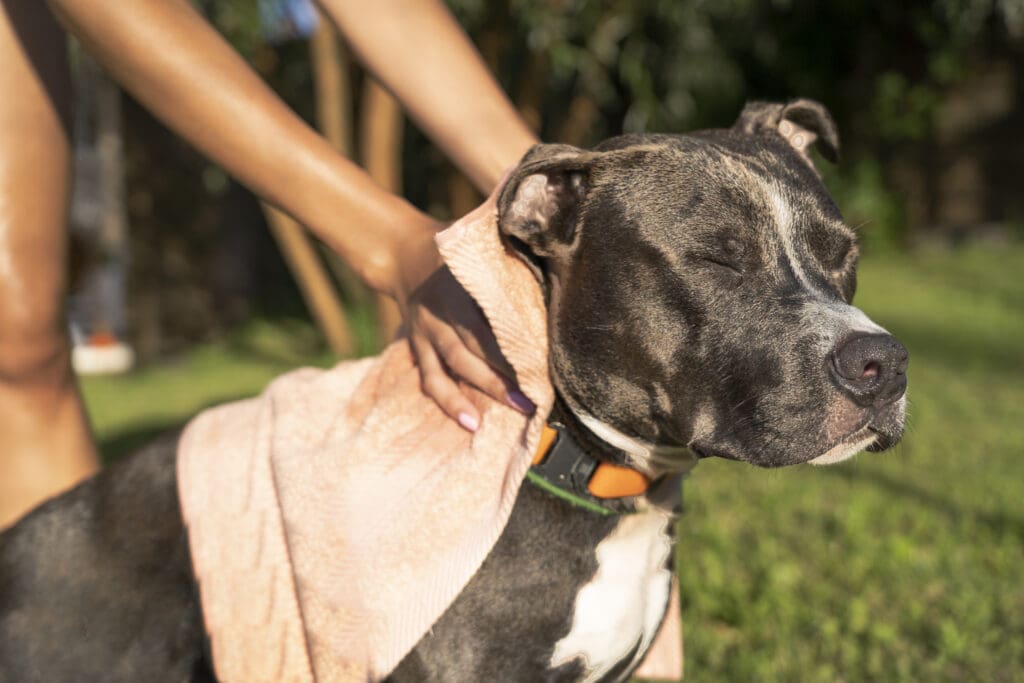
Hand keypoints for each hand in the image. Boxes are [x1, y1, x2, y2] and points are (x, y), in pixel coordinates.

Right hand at [390, 225, 534, 431]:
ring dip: (484, 391)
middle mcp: (440, 309)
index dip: (513, 342)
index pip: (488, 317)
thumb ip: (512, 260)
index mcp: (460, 283)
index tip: (543, 361)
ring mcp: (426, 331)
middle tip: (535, 397)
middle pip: (472, 347)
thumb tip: (557, 272)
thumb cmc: (459, 254)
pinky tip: (470, 423)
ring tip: (515, 412)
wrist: (404, 255)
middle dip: (504, 375)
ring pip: (454, 366)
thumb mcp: (481, 247)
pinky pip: (431, 380)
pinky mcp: (417, 347)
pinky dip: (449, 403)